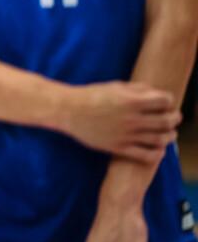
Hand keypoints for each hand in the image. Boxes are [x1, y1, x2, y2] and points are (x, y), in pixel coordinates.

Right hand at [62, 82, 178, 162]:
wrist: (68, 111)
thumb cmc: (91, 95)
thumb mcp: (114, 86)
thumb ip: (137, 89)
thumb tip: (155, 94)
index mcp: (131, 101)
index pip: (165, 100)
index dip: (168, 100)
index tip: (164, 102)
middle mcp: (131, 119)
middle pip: (167, 121)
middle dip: (174, 118)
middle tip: (172, 118)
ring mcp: (126, 135)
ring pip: (160, 139)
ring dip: (169, 136)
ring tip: (168, 134)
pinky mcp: (118, 148)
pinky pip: (146, 155)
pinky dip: (157, 154)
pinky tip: (158, 149)